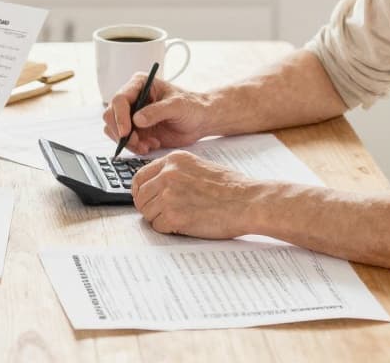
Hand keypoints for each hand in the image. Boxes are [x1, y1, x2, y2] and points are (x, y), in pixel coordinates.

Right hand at [101, 73, 211, 154]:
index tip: (127, 132)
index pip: (119, 99)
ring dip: (128, 142)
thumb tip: (137, 120)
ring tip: (148, 145)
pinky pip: (124, 141)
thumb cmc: (192, 107)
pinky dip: (134, 147)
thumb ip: (157, 111)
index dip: (120, 116)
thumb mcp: (177, 106)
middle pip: (110, 115)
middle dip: (121, 132)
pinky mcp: (135, 130)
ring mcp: (132, 115)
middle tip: (136, 143)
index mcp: (140, 84)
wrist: (200, 121)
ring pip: (114, 129)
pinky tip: (152, 145)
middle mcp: (132, 99)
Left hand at [131, 151, 261, 238]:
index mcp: (174, 160)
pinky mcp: (174, 216)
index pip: (140, 176)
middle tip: (163, 213)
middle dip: (149, 207)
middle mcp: (168, 175)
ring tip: (179, 218)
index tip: (144, 199)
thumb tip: (156, 185)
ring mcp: (169, 195)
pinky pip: (158, 226)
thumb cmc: (231, 187)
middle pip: (140, 196)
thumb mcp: (199, 167)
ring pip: (147, 213)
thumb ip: (176, 172)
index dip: (140, 191)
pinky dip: (169, 229)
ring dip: (159, 219)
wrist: (249, 201)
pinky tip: (185, 225)